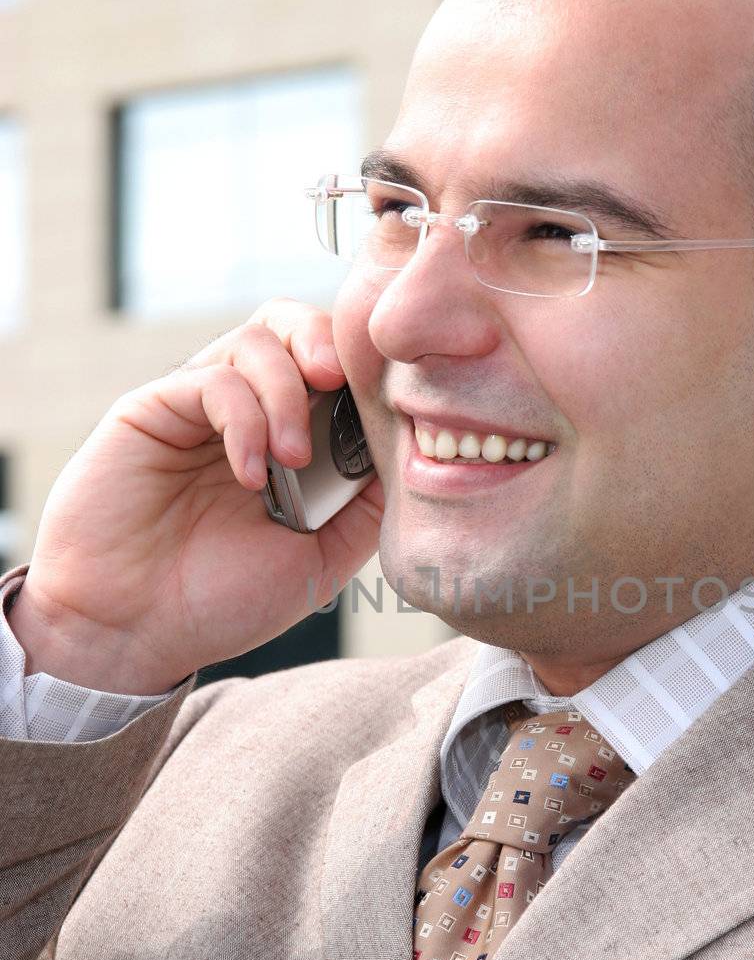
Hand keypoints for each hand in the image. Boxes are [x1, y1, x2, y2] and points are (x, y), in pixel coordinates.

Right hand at [9, 300, 384, 693]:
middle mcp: (245, 410)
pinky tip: (250, 476)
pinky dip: (245, 421)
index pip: (334, 366)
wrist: (134, 633)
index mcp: (289, 436)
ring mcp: (199, 406)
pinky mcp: (152, 409)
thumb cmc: (221, 600)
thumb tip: (413, 452)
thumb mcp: (322, 558)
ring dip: (288, 392)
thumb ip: (366, 503)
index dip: (364, 371)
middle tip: (339, 384)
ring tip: (294, 459)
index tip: (386, 406)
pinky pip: (213, 380)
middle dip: (327, 342)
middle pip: (295, 326)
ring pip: (258, 341)